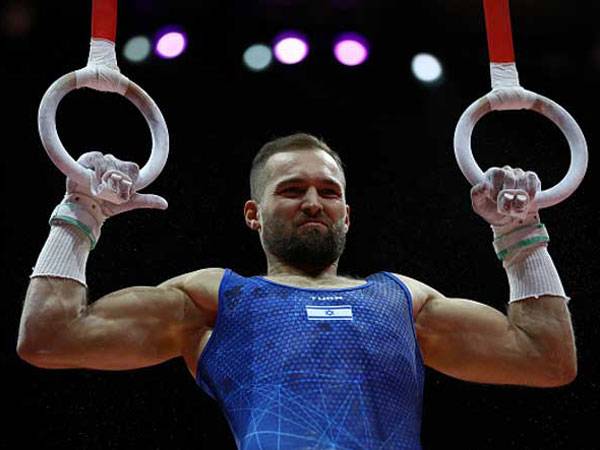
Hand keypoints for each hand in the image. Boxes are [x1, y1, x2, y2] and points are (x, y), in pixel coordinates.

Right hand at [51, 151, 167, 248]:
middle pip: (120, 165)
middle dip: (116, 181)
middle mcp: (113, 163)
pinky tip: (94, 181)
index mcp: (124, 171)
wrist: (87, 210)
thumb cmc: (108, 205)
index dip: (129, 181)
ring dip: (105, 178)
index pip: (132, 168)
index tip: (124, 192)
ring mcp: (100, 161)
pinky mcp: (87, 160)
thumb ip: (147, 200)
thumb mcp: (130, 202)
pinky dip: (96, 170)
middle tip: (108, 192)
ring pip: (109, 161)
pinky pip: (96, 157)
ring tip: (99, 189)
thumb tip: (165, 204)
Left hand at [471, 166, 540, 229]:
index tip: (494, 200)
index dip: (497, 188)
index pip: (497, 173)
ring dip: (520, 196)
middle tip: (506, 207)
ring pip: (522, 179)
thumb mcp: (479, 205)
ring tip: (515, 207)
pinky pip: (532, 179)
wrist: (507, 219)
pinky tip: (528, 200)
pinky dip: (531, 191)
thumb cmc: (490, 209)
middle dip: (508, 195)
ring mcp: (519, 174)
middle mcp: (506, 171)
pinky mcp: (531, 178)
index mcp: (492, 174)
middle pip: (510, 177)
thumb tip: (485, 186)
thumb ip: (477, 194)